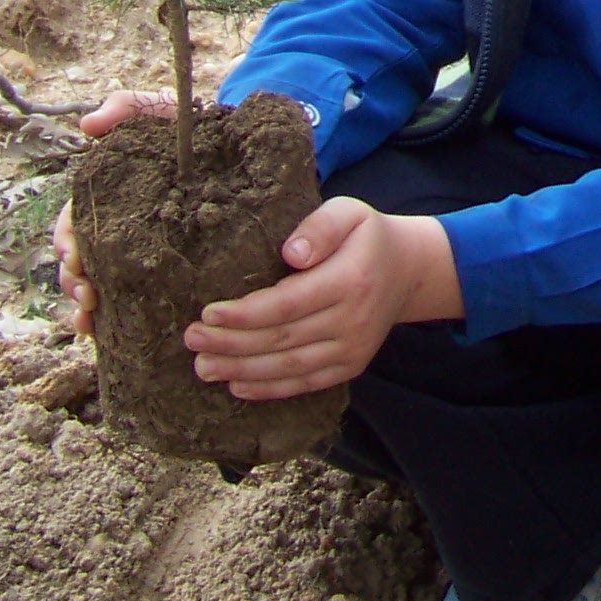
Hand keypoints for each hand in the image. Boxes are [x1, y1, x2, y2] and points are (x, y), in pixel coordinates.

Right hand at [54, 88, 174, 338]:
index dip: (67, 241)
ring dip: (84, 305)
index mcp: (105, 197)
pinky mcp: (160, 266)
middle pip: (77, 262)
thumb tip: (88, 124)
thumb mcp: (157, 111)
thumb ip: (125, 108)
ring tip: (90, 320)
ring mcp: (133, 251)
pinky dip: (109, 318)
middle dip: (73, 281)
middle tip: (87, 295)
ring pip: (95, 285)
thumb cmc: (190, 127)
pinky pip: (127, 298)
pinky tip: (105, 333)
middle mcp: (113, 228)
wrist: (235, 144)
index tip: (74, 256)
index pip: (72, 224)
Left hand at [184, 201, 462, 401]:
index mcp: (351, 279)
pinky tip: (236, 385)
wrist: (408, 270)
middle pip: (282, 339)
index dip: (245, 314)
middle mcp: (354, 320)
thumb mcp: (349, 212)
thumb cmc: (366, 236)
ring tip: (203, 367)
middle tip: (191, 340)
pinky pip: (305, 382)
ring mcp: (354, 349)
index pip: (289, 304)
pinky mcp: (351, 366)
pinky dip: (269, 389)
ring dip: (241, 370)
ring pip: (289, 367)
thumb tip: (292, 253)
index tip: (207, 314)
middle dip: (231, 344)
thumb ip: (321, 227)